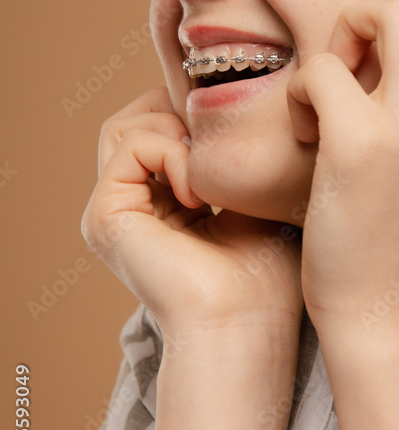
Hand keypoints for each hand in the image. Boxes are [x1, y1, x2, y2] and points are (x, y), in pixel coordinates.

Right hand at [81, 87, 302, 337]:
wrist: (245, 324)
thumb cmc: (264, 275)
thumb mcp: (252, 198)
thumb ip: (232, 156)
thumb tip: (233, 104)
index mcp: (161, 205)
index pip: (158, 127)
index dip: (194, 113)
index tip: (235, 128)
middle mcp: (130, 207)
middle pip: (134, 119)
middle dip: (179, 111)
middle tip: (218, 142)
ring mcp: (112, 211)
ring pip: (125, 126)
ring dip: (176, 132)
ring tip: (209, 172)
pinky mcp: (104, 216)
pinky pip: (129, 147)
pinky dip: (171, 155)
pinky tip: (201, 194)